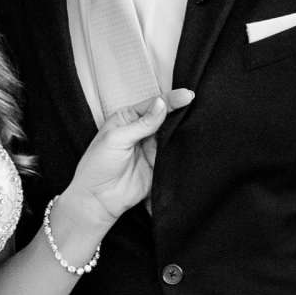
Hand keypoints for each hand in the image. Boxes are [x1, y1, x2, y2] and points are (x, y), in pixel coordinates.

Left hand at [58, 90, 194, 236]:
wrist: (97, 199)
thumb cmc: (97, 166)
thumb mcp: (117, 139)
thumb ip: (142, 123)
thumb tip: (162, 104)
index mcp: (127, 119)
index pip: (152, 105)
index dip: (170, 99)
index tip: (187, 96)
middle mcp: (140, 131)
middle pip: (164, 117)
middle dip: (179, 110)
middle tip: (196, 102)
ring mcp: (151, 148)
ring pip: (171, 134)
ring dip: (182, 128)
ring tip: (197, 119)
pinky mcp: (158, 165)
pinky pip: (173, 154)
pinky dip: (182, 148)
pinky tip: (191, 140)